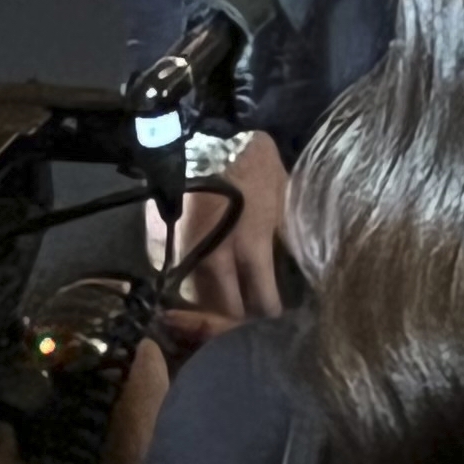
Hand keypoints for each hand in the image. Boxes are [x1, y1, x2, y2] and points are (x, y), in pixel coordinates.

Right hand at [152, 130, 288, 328]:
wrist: (202, 137)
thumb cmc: (252, 164)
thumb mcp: (283, 196)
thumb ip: (288, 237)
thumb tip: (302, 267)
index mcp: (250, 248)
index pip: (262, 301)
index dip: (271, 316)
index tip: (279, 323)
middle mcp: (214, 260)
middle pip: (225, 311)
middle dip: (238, 323)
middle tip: (250, 325)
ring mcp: (183, 256)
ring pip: (197, 301)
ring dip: (211, 309)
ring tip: (225, 312)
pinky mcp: (160, 247)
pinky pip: (176, 279)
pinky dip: (188, 287)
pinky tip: (199, 286)